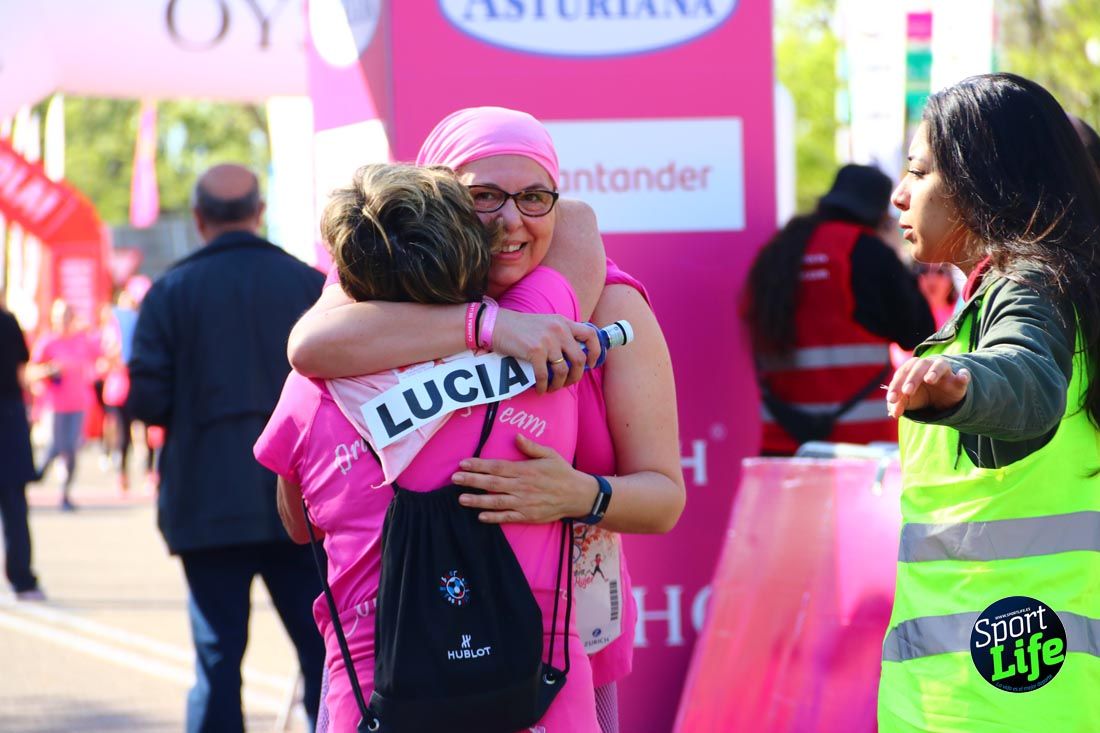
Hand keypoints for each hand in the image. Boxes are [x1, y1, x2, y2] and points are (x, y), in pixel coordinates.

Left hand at [453, 434, 594, 522]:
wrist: (578, 495)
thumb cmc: (562, 473)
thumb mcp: (550, 454)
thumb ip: (531, 447)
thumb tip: (516, 436)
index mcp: (525, 470)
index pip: (497, 467)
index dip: (478, 465)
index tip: (463, 463)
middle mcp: (522, 486)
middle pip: (492, 483)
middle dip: (472, 480)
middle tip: (454, 479)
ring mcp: (524, 502)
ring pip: (496, 501)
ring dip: (477, 501)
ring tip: (460, 498)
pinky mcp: (528, 516)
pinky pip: (508, 517)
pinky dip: (494, 518)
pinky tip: (480, 516)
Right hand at [491, 310, 601, 392]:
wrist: (496, 325)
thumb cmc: (519, 328)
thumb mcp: (545, 323)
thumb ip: (560, 334)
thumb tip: (573, 357)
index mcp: (563, 322)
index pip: (591, 334)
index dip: (596, 351)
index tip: (591, 364)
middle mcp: (558, 329)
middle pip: (579, 359)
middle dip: (576, 376)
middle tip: (569, 382)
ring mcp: (547, 340)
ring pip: (563, 370)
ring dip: (560, 384)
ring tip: (553, 387)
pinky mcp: (534, 351)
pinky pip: (544, 376)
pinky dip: (543, 386)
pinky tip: (540, 390)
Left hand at [886, 356, 969, 418]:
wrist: (942, 397)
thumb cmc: (920, 395)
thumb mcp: (908, 401)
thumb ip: (898, 405)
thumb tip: (893, 413)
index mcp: (912, 369)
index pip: (902, 373)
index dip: (896, 385)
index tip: (892, 399)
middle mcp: (928, 366)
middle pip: (919, 366)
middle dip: (912, 379)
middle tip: (907, 392)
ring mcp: (945, 371)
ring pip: (940, 365)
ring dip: (934, 371)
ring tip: (929, 379)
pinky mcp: (959, 380)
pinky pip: (963, 375)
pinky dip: (963, 375)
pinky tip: (962, 377)